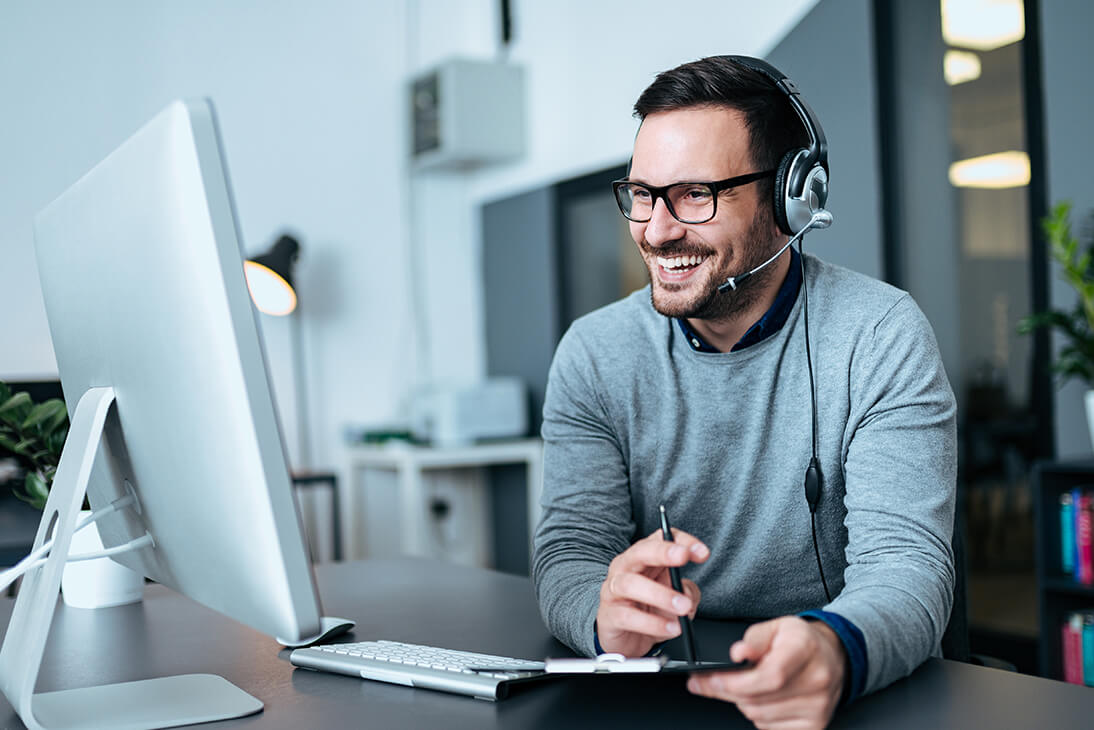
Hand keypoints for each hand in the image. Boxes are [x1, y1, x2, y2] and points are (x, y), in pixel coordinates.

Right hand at [595, 528, 708, 656]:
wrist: (626, 640)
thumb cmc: (650, 611)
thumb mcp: (676, 598)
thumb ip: (687, 592)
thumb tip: (687, 594)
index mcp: (643, 558)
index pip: (660, 538)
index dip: (682, 541)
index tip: (702, 553)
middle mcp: (625, 568)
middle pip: (640, 551)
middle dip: (662, 551)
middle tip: (683, 557)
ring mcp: (613, 591)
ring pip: (630, 584)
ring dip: (661, 594)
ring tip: (683, 607)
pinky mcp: (609, 616)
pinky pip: (628, 616)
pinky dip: (653, 623)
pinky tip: (671, 628)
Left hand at [687, 616, 845, 729]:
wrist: (832, 657)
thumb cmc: (801, 641)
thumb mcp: (775, 627)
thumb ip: (753, 639)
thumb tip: (737, 654)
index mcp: (805, 649)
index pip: (771, 675)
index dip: (737, 681)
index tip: (714, 678)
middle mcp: (816, 680)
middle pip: (759, 698)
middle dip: (728, 691)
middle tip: (711, 681)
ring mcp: (817, 707)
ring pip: (759, 716)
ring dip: (742, 703)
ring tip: (744, 686)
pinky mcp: (814, 725)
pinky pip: (770, 728)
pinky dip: (758, 716)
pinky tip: (763, 699)